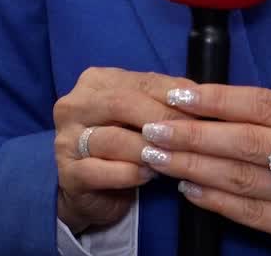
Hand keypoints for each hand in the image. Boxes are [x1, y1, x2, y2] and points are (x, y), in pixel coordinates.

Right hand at [51, 67, 197, 234]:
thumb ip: (164, 100)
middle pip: (123, 104)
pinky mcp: (67, 173)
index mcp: (96, 81)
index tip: (204, 109)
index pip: (141, 81)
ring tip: (170, 158)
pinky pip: (100, 171)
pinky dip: (128, 173)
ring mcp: (65, 139)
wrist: (91, 188)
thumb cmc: (124, 144)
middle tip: (191, 135)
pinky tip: (147, 176)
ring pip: (112, 139)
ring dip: (146, 149)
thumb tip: (200, 96)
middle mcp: (74, 105)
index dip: (175, 95)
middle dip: (162, 119)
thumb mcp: (143, 115)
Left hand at [140, 84, 270, 255]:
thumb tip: (216, 104)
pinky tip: (187, 189)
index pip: (264, 104)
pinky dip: (214, 200)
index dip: (218, 99)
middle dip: (193, 135)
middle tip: (154, 129)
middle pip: (246, 142)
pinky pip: (249, 213)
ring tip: (159, 157)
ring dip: (193, 167)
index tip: (179, 95)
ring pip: (242, 179)